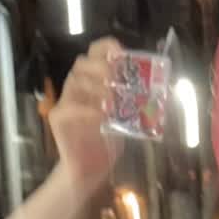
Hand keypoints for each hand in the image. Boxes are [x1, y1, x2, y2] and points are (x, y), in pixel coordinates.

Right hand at [50, 37, 124, 194]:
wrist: (90, 169)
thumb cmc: (107, 140)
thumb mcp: (126, 119)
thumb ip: (135, 102)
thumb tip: (159, 92)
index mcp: (93, 79)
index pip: (95, 51)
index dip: (107, 48)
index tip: (120, 55)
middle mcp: (77, 85)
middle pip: (83, 62)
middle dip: (102, 69)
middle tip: (118, 85)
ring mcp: (66, 100)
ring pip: (75, 81)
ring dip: (96, 89)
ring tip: (113, 103)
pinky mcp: (58, 117)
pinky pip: (69, 106)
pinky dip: (87, 110)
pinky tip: (102, 117)